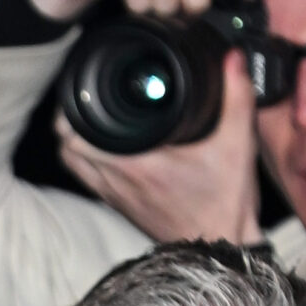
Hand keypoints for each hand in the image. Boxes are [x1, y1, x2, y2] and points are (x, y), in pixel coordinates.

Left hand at [56, 48, 262, 242]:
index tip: (85, 87)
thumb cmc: (224, 203)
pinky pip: (88, 177)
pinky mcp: (120, 205)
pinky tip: (107, 143)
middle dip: (71, 121)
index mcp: (136, 165)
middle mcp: (116, 182)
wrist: (219, 248)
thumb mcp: (237, 145)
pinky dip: (87, 159)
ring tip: (92, 116)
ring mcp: (114, 196)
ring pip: (74, 165)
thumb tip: (232, 58)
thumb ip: (237, 96)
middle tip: (87, 97)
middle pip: (67, 148)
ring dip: (75, 141)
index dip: (74, 109)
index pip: (79, 137)